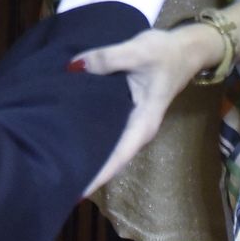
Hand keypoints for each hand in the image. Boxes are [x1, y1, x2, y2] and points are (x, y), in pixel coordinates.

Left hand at [70, 21, 226, 193]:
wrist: (187, 48)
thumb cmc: (166, 54)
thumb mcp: (138, 51)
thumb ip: (106, 58)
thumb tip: (73, 67)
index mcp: (142, 124)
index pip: (117, 158)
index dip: (96, 176)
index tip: (73, 192)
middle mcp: (135, 130)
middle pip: (108, 157)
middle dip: (84, 169)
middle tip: (53, 178)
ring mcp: (130, 122)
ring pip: (105, 144)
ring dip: (84, 151)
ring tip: (54, 160)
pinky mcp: (124, 111)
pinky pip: (103, 128)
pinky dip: (87, 132)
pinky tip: (65, 131)